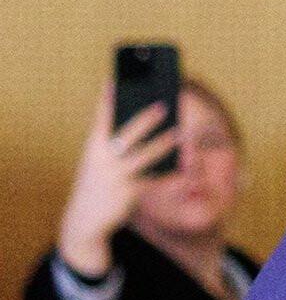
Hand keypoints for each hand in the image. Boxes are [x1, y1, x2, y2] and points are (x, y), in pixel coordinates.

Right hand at [62, 87, 173, 278]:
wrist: (84, 218)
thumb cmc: (98, 183)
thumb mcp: (100, 162)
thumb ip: (114, 146)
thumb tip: (145, 129)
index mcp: (93, 147)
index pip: (101, 118)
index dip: (107, 100)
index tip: (114, 81)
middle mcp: (103, 159)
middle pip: (128, 134)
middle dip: (145, 119)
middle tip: (164, 104)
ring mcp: (116, 176)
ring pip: (146, 156)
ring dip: (166, 143)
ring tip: (183, 132)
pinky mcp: (129, 193)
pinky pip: (156, 181)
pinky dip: (172, 174)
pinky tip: (186, 166)